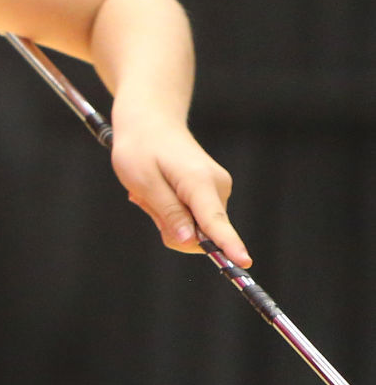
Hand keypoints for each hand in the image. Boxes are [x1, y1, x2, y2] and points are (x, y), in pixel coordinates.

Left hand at [108, 115, 249, 264]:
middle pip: (199, 234)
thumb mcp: (144, 182)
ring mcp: (217, 189)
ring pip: (194, 228)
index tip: (243, 263)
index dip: (228, 245)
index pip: (215, 221)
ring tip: (152, 191)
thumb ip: (169, 212)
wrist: (151, 122)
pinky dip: (172, 211)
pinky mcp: (212, 193)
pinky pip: (192, 218)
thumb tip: (190, 242)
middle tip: (145, 199)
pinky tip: (160, 191)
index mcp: (199, 182)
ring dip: (167, 217)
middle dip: (169, 228)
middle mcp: (217, 186)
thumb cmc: (141, 149)